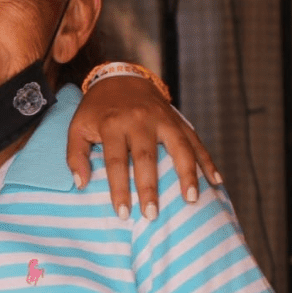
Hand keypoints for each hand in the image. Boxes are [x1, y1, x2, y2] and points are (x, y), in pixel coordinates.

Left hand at [67, 75, 221, 218]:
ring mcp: (163, 118)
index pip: (116, 160)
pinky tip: (216, 181)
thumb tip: (81, 184)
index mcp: (112, 123)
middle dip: (150, 187)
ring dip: (187, 174)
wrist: (120, 78)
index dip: (119, 188)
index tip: (123, 213)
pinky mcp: (178, 119)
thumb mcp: (77, 127)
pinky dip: (207, 161)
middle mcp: (139, 120)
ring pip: (179, 147)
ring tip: (191, 199)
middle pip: (146, 157)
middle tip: (152, 215)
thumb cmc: (97, 110)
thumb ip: (75, 155)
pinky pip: (195, 141)